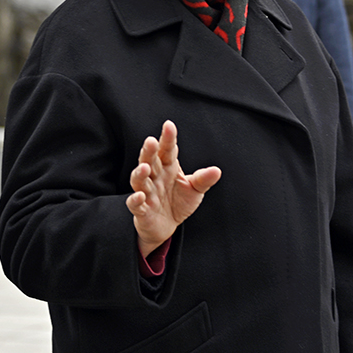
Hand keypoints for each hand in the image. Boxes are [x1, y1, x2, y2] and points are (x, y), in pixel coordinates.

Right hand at [125, 121, 220, 256]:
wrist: (167, 226)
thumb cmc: (179, 202)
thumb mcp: (195, 190)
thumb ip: (203, 179)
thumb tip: (217, 170)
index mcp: (168, 167)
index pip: (167, 150)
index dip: (168, 139)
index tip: (169, 125)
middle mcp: (155, 177)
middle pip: (150, 161)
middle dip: (149, 151)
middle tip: (151, 141)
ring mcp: (147, 193)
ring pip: (139, 180)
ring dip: (140, 173)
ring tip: (145, 167)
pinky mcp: (142, 210)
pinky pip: (135, 204)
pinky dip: (135, 200)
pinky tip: (140, 196)